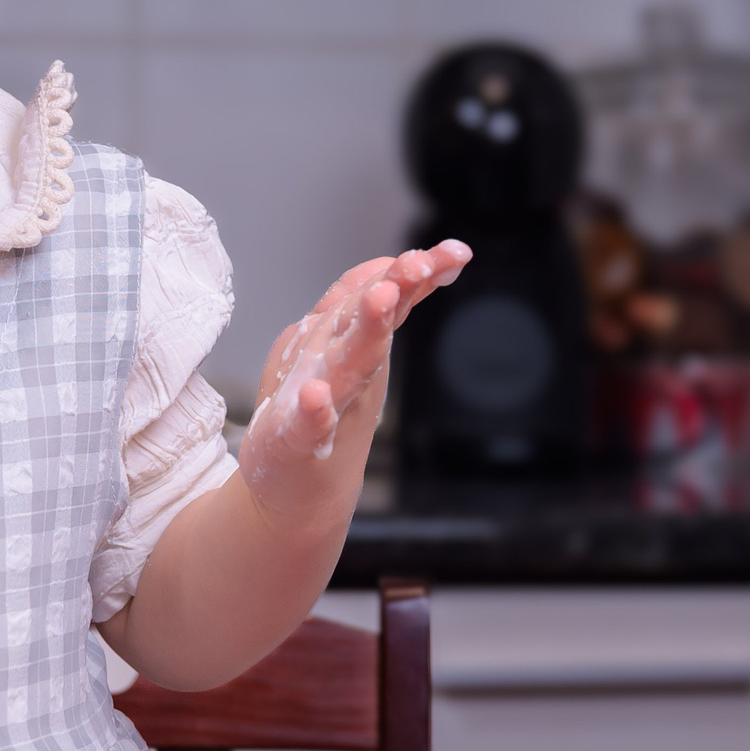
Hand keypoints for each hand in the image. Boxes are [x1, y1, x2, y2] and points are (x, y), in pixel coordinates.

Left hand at [241, 242, 470, 511]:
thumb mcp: (336, 352)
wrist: (292, 497)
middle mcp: (346, 374)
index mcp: (354, 348)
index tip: (456, 252)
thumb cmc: (316, 420)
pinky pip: (308, 424)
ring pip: (350, 365)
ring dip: (367, 332)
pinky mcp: (296, 443)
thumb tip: (388, 266)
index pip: (387, 300)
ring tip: (383, 298)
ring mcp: (324, 410)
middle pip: (375, 325)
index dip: (416, 272)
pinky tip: (317, 396)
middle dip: (397, 289)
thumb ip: (358, 307)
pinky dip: (315, 411)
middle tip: (420, 263)